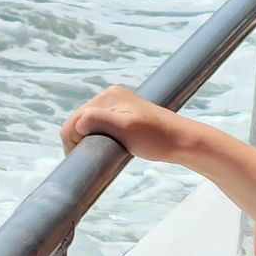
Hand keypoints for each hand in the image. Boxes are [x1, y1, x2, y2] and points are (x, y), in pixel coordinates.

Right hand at [61, 86, 196, 164]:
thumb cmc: (157, 138)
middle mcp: (110, 96)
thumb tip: (77, 123)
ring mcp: (117, 105)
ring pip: (90, 125)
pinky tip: (108, 148)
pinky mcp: (124, 115)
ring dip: (89, 139)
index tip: (77, 159)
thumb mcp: (125, 129)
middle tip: (89, 159)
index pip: (75, 119)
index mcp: (108, 96)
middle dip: (80, 139)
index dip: (72, 140)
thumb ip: (98, 121)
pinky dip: (100, 137)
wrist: (183, 142)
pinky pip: (102, 126)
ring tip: (99, 154)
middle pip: (80, 120)